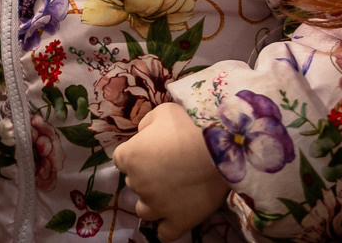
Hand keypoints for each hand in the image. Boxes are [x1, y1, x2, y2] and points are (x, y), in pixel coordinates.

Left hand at [113, 103, 228, 239]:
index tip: (152, 150)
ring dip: (152, 202)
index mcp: (129, 156)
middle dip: (147, 175)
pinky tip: (173, 218)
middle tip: (169, 166)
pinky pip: (165, 234)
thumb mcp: (162, 111)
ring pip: (144, 210)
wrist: (220, 147)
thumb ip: (146, 124)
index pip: (121, 159)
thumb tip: (144, 135)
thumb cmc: (189, 124)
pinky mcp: (178, 220)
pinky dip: (166, 228)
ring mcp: (157, 205)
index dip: (137, 154)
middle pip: (134, 182)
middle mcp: (138, 184)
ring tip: (169, 192)